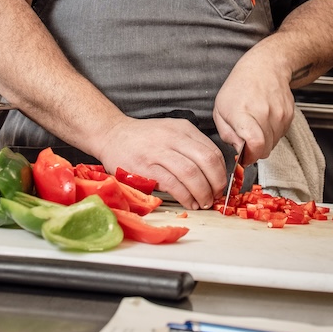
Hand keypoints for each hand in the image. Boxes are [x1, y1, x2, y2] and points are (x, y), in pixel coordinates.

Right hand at [96, 117, 227, 209]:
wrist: (111, 135)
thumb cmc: (143, 138)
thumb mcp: (170, 131)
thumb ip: (189, 146)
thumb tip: (213, 172)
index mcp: (183, 128)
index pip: (212, 151)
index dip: (221, 172)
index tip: (221, 185)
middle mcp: (173, 137)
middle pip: (207, 161)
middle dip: (216, 183)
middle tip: (215, 196)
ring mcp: (159, 151)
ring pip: (192, 174)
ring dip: (202, 193)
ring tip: (203, 202)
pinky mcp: (146, 167)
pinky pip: (173, 184)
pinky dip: (186, 197)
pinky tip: (189, 203)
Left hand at [211, 50, 293, 166]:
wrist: (265, 67)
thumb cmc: (240, 87)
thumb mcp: (220, 109)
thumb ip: (227, 135)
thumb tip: (239, 151)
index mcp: (243, 112)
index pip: (255, 143)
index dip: (250, 156)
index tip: (243, 157)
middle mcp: (264, 113)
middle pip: (264, 149)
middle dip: (254, 150)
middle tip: (245, 138)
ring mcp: (279, 114)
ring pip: (273, 144)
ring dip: (263, 141)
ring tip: (255, 124)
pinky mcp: (289, 115)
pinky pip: (280, 135)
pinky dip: (272, 133)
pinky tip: (264, 119)